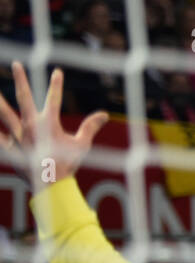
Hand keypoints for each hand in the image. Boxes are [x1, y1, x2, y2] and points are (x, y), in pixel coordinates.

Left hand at [0, 63, 107, 188]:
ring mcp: (18, 136)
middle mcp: (31, 126)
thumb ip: (90, 127)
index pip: (54, 99)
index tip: (57, 72)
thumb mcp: (81, 146)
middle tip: (16, 64)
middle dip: (21, 79)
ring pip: (5, 113)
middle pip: (24, 97)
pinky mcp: (10, 147)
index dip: (57, 84)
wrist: (51, 185)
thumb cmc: (67, 165)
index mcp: (48, 124)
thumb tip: (104, 114)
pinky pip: (0, 138)